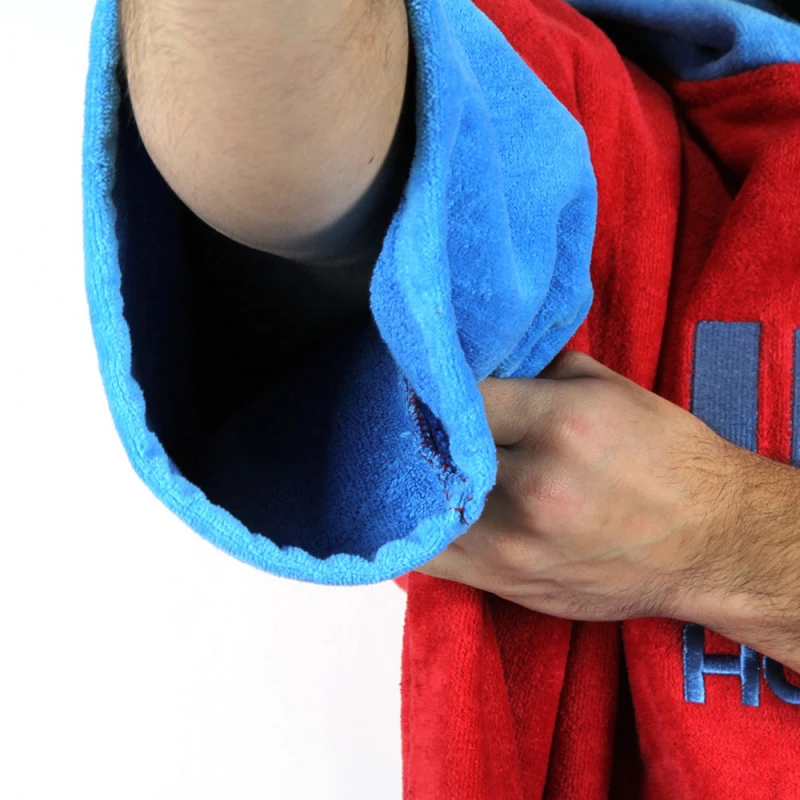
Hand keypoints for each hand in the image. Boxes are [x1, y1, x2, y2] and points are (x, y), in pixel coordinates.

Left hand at [416, 350, 749, 621]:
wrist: (712, 544)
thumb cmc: (666, 459)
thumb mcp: (612, 390)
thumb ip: (538, 372)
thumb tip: (483, 365)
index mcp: (560, 425)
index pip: (461, 393)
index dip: (438, 385)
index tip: (428, 384)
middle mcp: (533, 486)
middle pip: (437, 447)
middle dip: (421, 430)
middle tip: (408, 419)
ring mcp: (516, 543)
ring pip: (424, 505)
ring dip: (416, 482)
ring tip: (411, 463)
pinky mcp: (508, 583)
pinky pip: (431, 558)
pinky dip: (418, 532)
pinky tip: (418, 512)